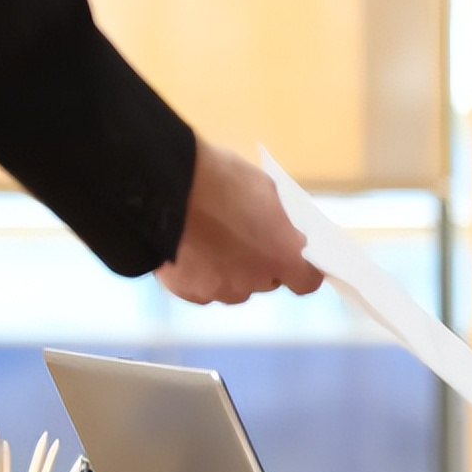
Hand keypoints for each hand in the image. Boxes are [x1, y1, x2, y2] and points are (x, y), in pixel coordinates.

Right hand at [154, 139, 323, 303]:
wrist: (165, 186)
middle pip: (267, 281)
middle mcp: (255, 281)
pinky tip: (190, 250)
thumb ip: (280, 221)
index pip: (307, 280)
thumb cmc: (219, 180)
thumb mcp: (264, 190)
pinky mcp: (189, 292)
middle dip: (261, 264)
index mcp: (282, 256)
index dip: (302, 269)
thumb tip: (284, 233)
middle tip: (246, 238)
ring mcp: (221, 290)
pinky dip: (200, 275)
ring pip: (234, 288)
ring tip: (213, 242)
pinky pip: (203, 289)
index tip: (295, 257)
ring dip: (230, 272)